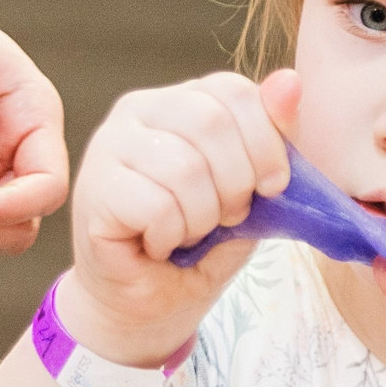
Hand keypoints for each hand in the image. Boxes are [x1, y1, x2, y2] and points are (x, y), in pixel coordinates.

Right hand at [62, 70, 296, 363]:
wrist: (150, 305)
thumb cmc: (200, 244)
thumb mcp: (251, 189)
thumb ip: (271, 137)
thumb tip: (291, 81)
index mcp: (179, 100)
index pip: (233, 91)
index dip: (266, 143)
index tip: (272, 188)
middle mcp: (136, 110)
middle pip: (211, 122)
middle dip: (237, 183)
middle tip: (226, 218)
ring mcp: (108, 147)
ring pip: (184, 168)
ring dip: (203, 217)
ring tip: (188, 234)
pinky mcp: (95, 190)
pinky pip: (157, 205)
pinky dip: (173, 237)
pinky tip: (159, 245)